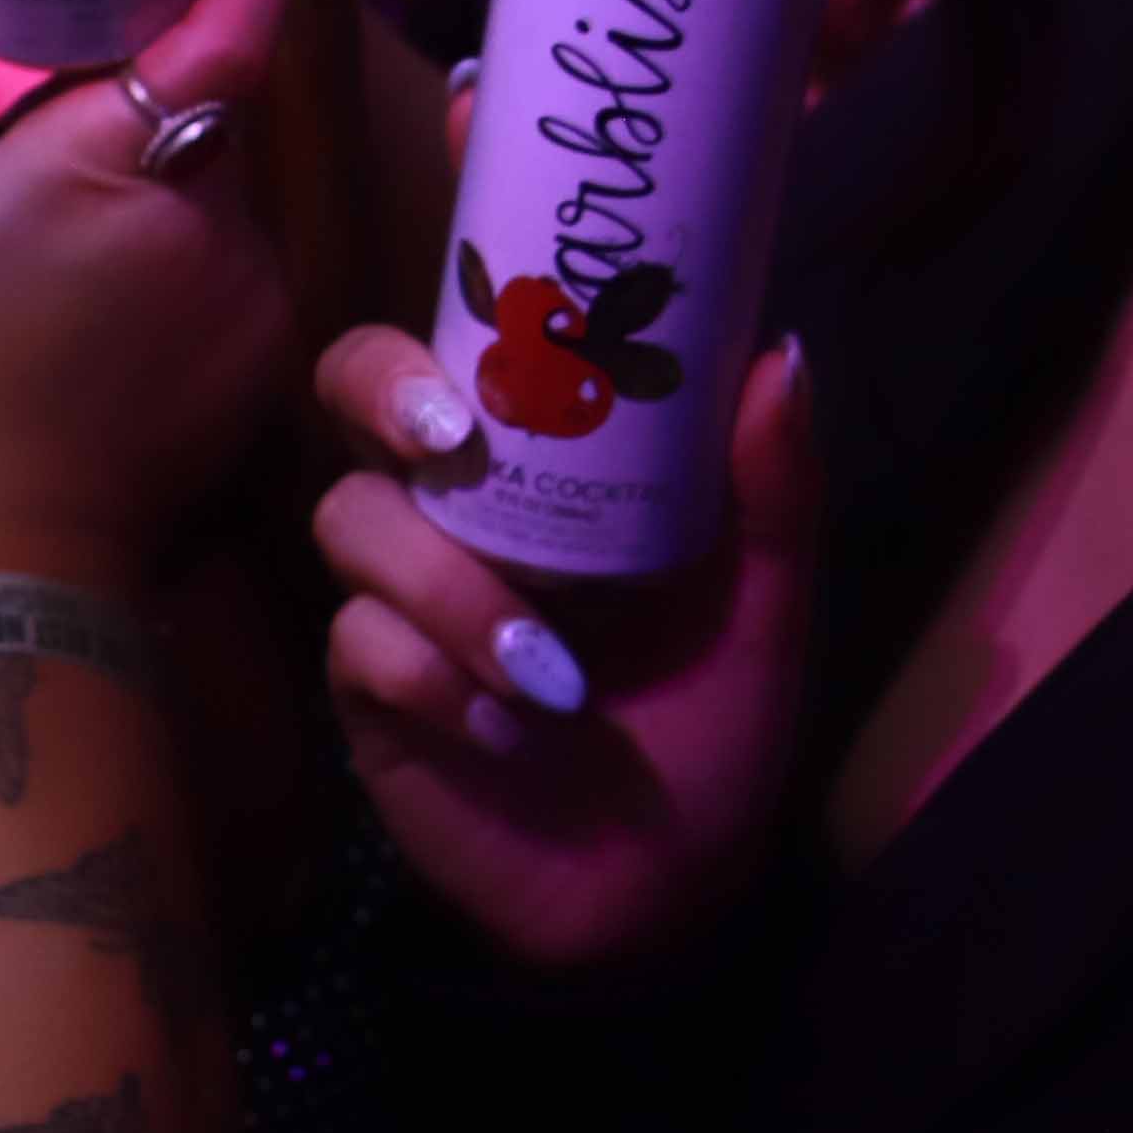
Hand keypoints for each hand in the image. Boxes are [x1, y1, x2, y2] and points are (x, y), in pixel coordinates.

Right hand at [0, 0, 301, 583]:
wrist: (2, 541)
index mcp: (109, 160)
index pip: (233, 17)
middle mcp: (209, 211)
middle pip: (215, 87)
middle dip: (155, 71)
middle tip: (69, 82)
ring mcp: (256, 278)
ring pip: (224, 167)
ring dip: (166, 163)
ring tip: (71, 222)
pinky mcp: (278, 336)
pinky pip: (241, 243)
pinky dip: (189, 241)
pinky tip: (113, 295)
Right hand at [309, 321, 822, 967]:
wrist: (668, 887)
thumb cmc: (714, 727)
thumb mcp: (762, 609)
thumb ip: (771, 493)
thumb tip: (780, 353)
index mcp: (544, 464)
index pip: (466, 335)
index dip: (458, 269)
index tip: (485, 246)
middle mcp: (456, 508)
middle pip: (352, 391)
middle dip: (386, 391)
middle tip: (455, 436)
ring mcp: (400, 597)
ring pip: (353, 519)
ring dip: (447, 585)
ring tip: (549, 668)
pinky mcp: (372, 693)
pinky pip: (360, 644)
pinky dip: (435, 676)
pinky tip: (507, 726)